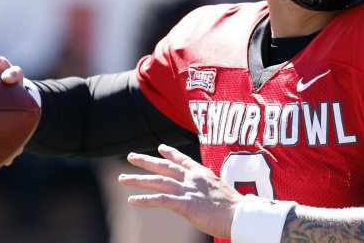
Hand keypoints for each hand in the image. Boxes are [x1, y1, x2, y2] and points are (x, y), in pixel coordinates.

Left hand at [119, 144, 241, 239]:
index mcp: (202, 174)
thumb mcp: (220, 193)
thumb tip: (205, 196)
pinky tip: (132, 200)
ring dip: (138, 180)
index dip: (170, 153)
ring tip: (122, 179)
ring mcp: (187, 190)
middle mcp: (192, 179)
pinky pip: (160, 200)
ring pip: (157, 181)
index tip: (160, 147)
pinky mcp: (184, 204)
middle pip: (164, 166)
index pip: (183, 160)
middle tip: (130, 156)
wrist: (240, 215)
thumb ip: (208, 190)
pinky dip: (144, 200)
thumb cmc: (234, 209)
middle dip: (146, 160)